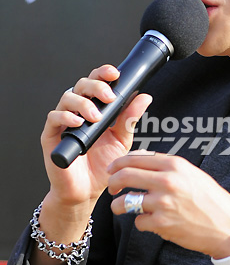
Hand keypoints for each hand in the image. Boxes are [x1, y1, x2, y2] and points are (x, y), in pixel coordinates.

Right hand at [41, 65, 151, 206]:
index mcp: (94, 108)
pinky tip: (78, 123)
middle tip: (109, 97)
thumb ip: (130, 119)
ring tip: (96, 116)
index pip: (96, 82)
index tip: (115, 74)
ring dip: (83, 103)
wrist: (87, 191)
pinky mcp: (51, 135)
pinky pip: (53, 118)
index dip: (103, 74)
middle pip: (81, 85)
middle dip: (96, 86)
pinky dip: (65, 117)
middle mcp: (78, 111)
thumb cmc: (102, 165)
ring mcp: (63, 122)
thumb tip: (144, 97)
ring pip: (67, 97)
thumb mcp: (122, 140)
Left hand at [108, 151, 229, 256]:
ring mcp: (163, 203)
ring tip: (121, 207)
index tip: (113, 169)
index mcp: (175, 165)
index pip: (136, 158)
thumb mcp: (193, 174)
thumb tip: (141, 158)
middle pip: (125, 176)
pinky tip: (151, 222)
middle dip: (113, 182)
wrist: (228, 228)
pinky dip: (141, 223)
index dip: (119, 163)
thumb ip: (168, 166)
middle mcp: (167, 181)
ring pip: (124, 201)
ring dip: (118, 205)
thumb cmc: (213, 201)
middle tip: (112, 187)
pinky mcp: (161, 224)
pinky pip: (138, 222)